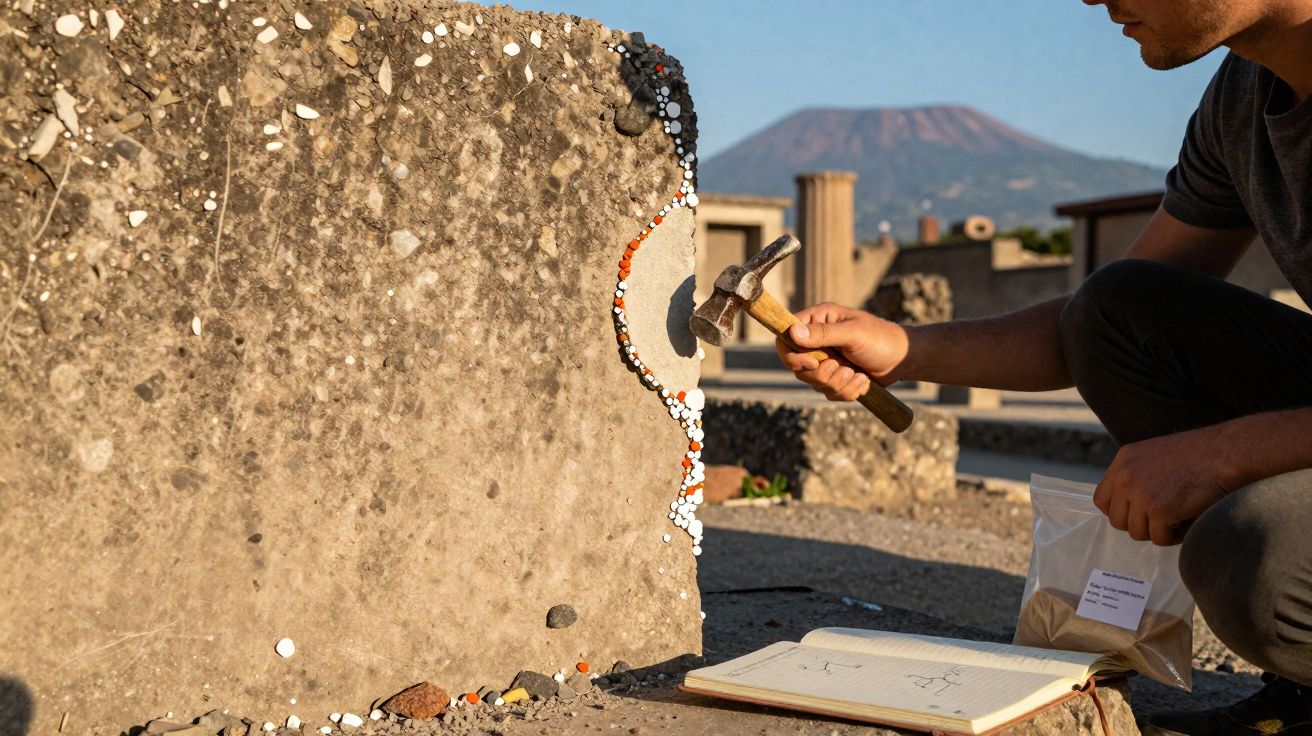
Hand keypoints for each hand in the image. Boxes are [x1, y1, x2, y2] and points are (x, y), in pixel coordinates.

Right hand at [774, 303, 908, 401]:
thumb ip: (824, 333)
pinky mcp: (834, 378)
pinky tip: (863, 380)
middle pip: (797, 366)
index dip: (791, 354)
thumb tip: (793, 333)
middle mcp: (817, 340)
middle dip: (821, 373)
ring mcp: (825, 360)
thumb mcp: (853, 333)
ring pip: (814, 383)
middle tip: (842, 367)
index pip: (786, 337)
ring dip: (838, 383)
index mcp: (818, 320)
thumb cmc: (880, 339)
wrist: (903, 359)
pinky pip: (829, 393)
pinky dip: (847, 391)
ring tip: (856, 374)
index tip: (811, 362)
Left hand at [1094, 425, 1236, 545]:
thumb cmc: (1198, 455)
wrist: (1225, 452)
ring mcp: (1140, 493)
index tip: (1139, 514)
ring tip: (1177, 518)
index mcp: (1122, 461)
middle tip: (1162, 519)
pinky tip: (1187, 521)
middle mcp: (1125, 476)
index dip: (1120, 512)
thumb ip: (1135, 476)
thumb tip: (1126, 507)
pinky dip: (1174, 536)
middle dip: (1139, 524)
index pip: (1102, 500)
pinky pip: (1159, 538)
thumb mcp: (1153, 456)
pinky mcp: (1159, 509)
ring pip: (1136, 532)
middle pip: (1117, 520)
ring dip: (1157, 531)